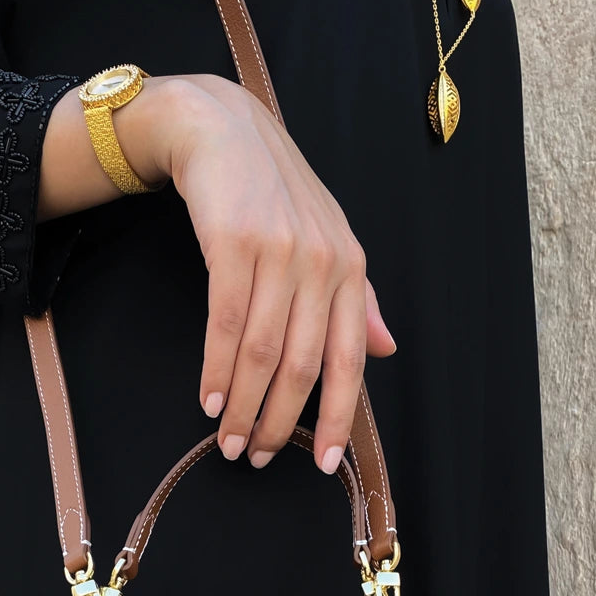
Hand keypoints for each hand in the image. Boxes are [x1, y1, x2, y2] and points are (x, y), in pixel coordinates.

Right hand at [122, 74, 397, 472]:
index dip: (339, 418)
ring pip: (262, 353)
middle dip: (279, 423)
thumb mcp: (329, 242)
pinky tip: (210, 400)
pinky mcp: (235, 243)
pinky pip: (225, 324)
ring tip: (228, 441)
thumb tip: (386, 349)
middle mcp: (322, 264)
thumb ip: (357, 300)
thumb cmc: (277, 194)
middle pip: (302, 366)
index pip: (350, 360)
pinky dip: (217, 370)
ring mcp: (279, 252)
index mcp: (350, 270)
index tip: (323, 464)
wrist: (224, 130)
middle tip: (256, 458)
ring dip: (243, 407)